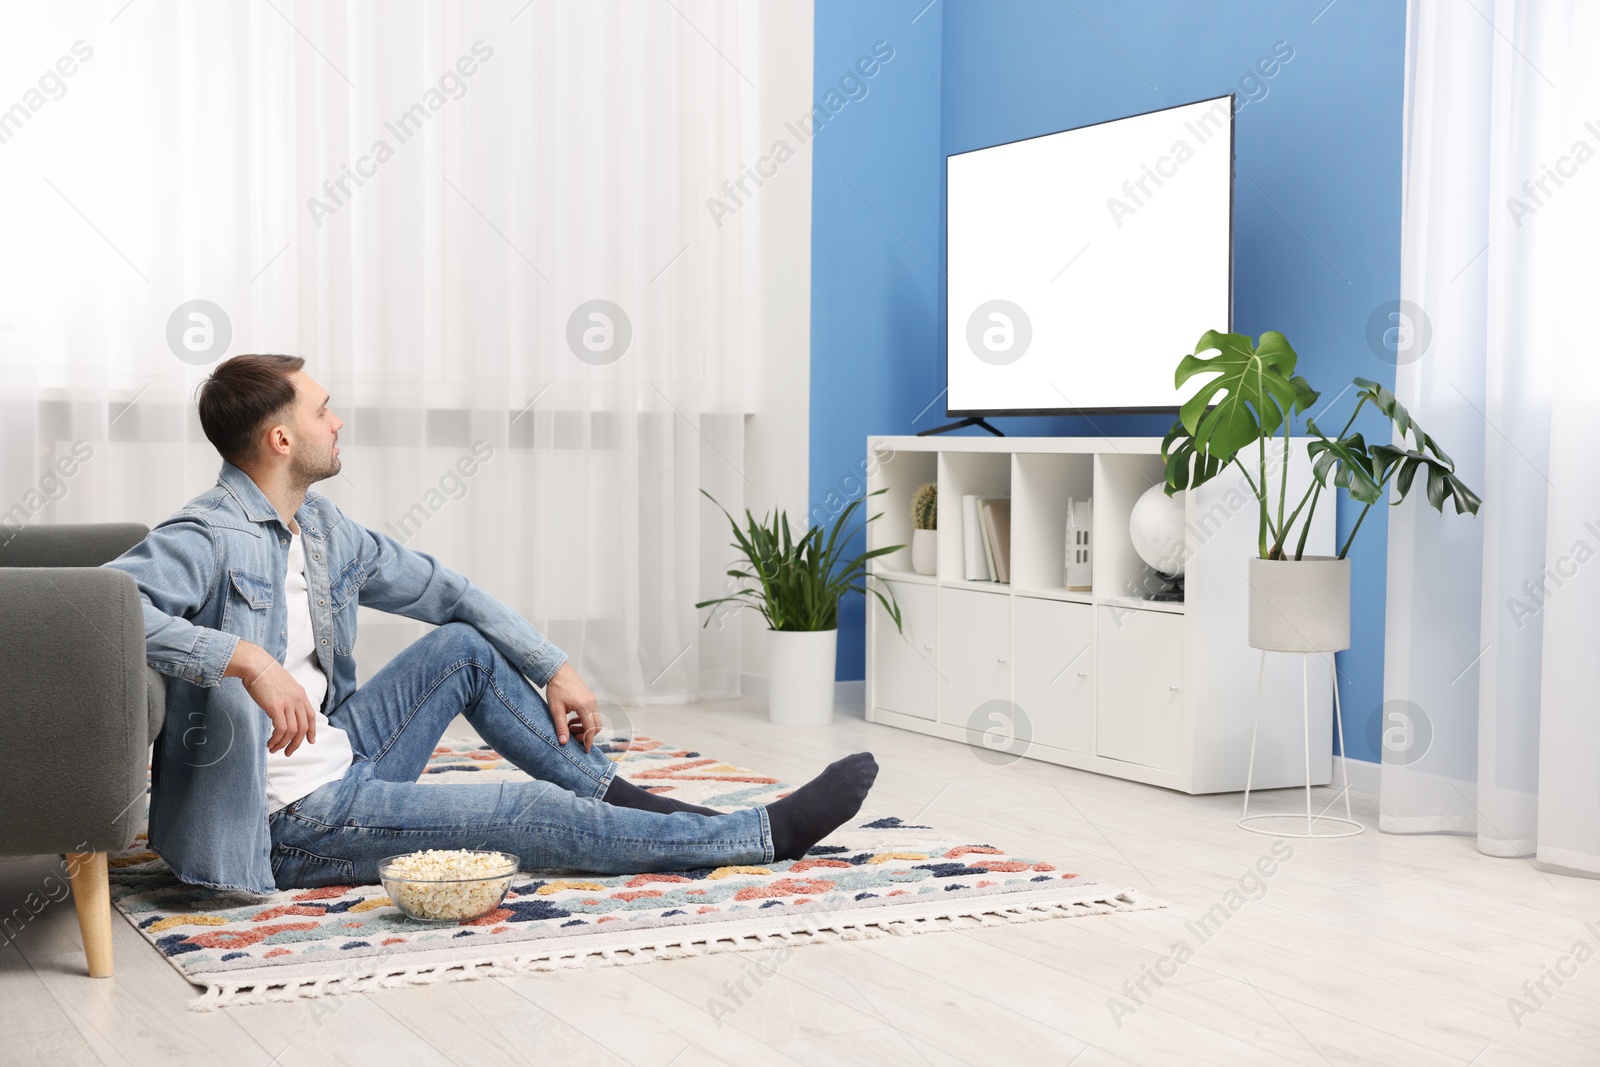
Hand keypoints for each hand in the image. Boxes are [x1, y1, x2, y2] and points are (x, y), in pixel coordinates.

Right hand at [226, 640, 316, 755]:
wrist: (256, 664)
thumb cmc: (265, 673)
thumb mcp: (283, 685)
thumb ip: (288, 697)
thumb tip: (284, 710)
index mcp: (300, 694)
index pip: (311, 716)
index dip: (311, 731)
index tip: (310, 741)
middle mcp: (297, 699)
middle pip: (303, 728)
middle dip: (296, 743)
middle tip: (288, 752)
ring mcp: (288, 703)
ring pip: (292, 731)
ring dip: (283, 744)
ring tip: (274, 749)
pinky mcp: (276, 707)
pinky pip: (281, 730)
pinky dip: (277, 739)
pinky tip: (270, 743)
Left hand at [544, 660, 599, 751]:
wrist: (558, 671)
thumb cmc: (556, 688)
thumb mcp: (556, 709)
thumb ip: (560, 726)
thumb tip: (563, 742)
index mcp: (584, 707)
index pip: (591, 729)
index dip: (588, 741)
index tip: (585, 750)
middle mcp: (592, 703)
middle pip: (596, 726)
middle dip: (587, 735)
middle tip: (573, 739)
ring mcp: (592, 700)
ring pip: (594, 720)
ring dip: (585, 728)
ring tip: (570, 728)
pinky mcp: (590, 698)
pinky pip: (592, 713)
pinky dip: (584, 720)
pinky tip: (572, 720)